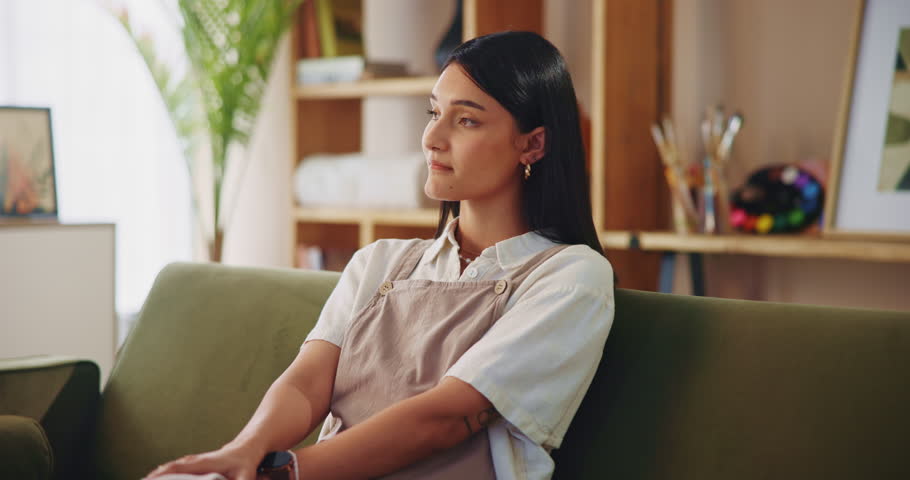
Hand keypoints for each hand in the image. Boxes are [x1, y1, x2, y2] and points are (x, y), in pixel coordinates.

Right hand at [142, 444, 263, 479]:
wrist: (246, 449)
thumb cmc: (244, 463)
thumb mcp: (244, 476)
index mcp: (203, 463)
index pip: (177, 468)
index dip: (162, 474)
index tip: (148, 479)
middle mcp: (194, 461)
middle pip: (169, 469)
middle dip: (154, 477)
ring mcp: (192, 462)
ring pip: (170, 469)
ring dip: (158, 476)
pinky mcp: (193, 465)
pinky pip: (175, 469)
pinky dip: (164, 474)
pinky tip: (157, 479)